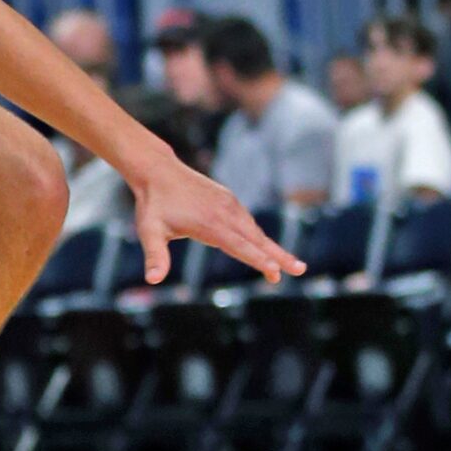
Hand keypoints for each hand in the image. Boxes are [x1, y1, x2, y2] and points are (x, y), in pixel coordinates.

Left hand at [128, 154, 306, 286]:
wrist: (156, 170)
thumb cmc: (152, 204)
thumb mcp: (149, 232)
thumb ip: (155, 256)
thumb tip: (152, 280)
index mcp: (210, 224)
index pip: (240, 246)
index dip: (258, 260)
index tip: (276, 272)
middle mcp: (224, 213)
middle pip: (257, 239)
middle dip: (279, 256)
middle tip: (300, 270)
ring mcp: (228, 204)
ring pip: (254, 229)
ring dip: (272, 247)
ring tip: (289, 263)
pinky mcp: (227, 198)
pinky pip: (247, 220)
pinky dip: (258, 234)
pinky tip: (263, 245)